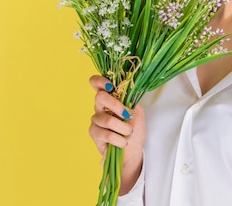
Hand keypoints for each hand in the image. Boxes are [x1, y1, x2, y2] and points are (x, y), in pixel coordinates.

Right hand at [88, 75, 145, 193]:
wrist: (133, 151)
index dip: (100, 81)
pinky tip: (123, 142)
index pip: (96, 83)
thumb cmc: (134, 130)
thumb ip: (131, 101)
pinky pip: (105, 134)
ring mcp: (96, 120)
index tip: (111, 86)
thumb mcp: (138, 113)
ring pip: (106, 119)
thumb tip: (127, 92)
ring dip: (122, 128)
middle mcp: (100, 107)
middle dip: (116, 105)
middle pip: (99, 97)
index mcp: (110, 98)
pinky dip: (118, 139)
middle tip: (127, 115)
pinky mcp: (94, 133)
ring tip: (129, 133)